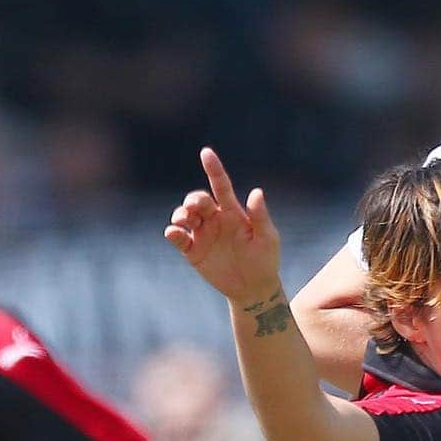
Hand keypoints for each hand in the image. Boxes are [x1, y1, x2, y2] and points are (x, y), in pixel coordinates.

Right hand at [165, 148, 280, 303]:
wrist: (254, 288)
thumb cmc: (265, 259)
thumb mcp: (267, 238)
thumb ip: (260, 216)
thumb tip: (257, 192)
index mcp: (233, 212)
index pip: (221, 185)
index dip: (214, 169)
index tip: (206, 152)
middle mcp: (215, 219)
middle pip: (198, 201)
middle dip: (193, 200)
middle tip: (193, 207)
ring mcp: (202, 234)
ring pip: (185, 216)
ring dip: (180, 214)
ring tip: (183, 219)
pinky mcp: (193, 251)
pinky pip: (178, 239)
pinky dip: (173, 233)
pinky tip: (173, 232)